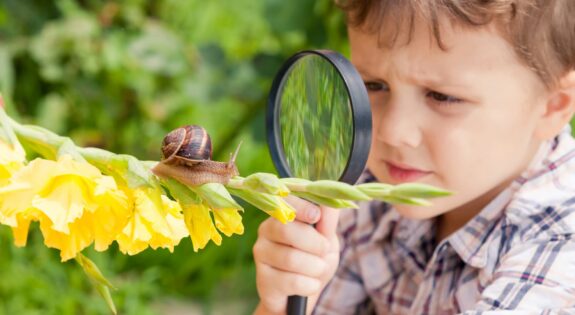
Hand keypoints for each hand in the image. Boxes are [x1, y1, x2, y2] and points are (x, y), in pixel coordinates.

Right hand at [253, 196, 339, 314]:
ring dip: (315, 266)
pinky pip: (292, 281)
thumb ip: (327, 220)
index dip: (300, 207)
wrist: (303, 295)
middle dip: (314, 243)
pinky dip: (310, 284)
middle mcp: (266, 231)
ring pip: (291, 258)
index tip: (316, 215)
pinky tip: (310, 284)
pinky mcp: (263, 280)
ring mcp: (261, 255)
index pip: (284, 203)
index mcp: (281, 216)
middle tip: (324, 250)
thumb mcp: (326, 239)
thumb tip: (332, 200)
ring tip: (318, 269)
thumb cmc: (314, 260)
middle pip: (287, 230)